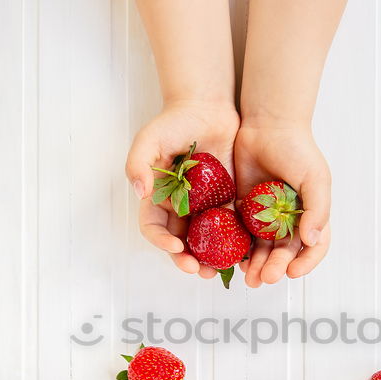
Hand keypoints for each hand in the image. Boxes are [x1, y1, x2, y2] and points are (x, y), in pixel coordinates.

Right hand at [125, 102, 239, 278]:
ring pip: (206, 242)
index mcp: (158, 199)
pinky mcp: (228, 201)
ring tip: (219, 271)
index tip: (176, 246)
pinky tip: (242, 253)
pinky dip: (234, 242)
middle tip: (199, 270)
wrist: (207, 108)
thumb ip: (138, 163)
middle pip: (180, 242)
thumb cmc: (173, 122)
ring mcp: (204, 207)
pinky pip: (231, 227)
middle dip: (187, 259)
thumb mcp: (149, 138)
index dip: (161, 241)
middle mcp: (180, 208)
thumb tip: (141, 192)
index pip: (154, 228)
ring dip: (211, 259)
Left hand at [233, 122, 331, 286]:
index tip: (292, 272)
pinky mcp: (243, 209)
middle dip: (275, 267)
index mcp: (311, 215)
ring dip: (256, 264)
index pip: (314, 247)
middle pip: (284, 252)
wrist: (267, 124)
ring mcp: (265, 216)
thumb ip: (318, 210)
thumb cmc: (298, 149)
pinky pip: (239, 233)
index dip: (306, 263)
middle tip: (264, 278)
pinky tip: (232, 258)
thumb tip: (311, 240)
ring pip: (261, 248)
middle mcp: (289, 220)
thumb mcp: (316, 178)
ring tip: (249, 277)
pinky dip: (237, 248)